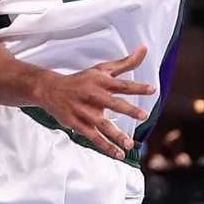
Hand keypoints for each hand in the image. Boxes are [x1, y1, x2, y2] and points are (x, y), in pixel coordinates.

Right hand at [36, 47, 156, 160]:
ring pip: (103, 125)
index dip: (138, 87)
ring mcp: (85, 112)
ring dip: (116, 135)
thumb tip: (144, 49)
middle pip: (113, 104)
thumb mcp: (102, 69)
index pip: (122, 84)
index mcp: (101, 82)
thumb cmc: (82, 79)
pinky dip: (106, 147)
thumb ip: (126, 63)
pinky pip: (94, 138)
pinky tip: (119, 154)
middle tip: (144, 116)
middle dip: (129, 110)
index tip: (152, 90)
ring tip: (130, 144)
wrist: (51, 90)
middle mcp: (93, 96)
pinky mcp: (77, 124)